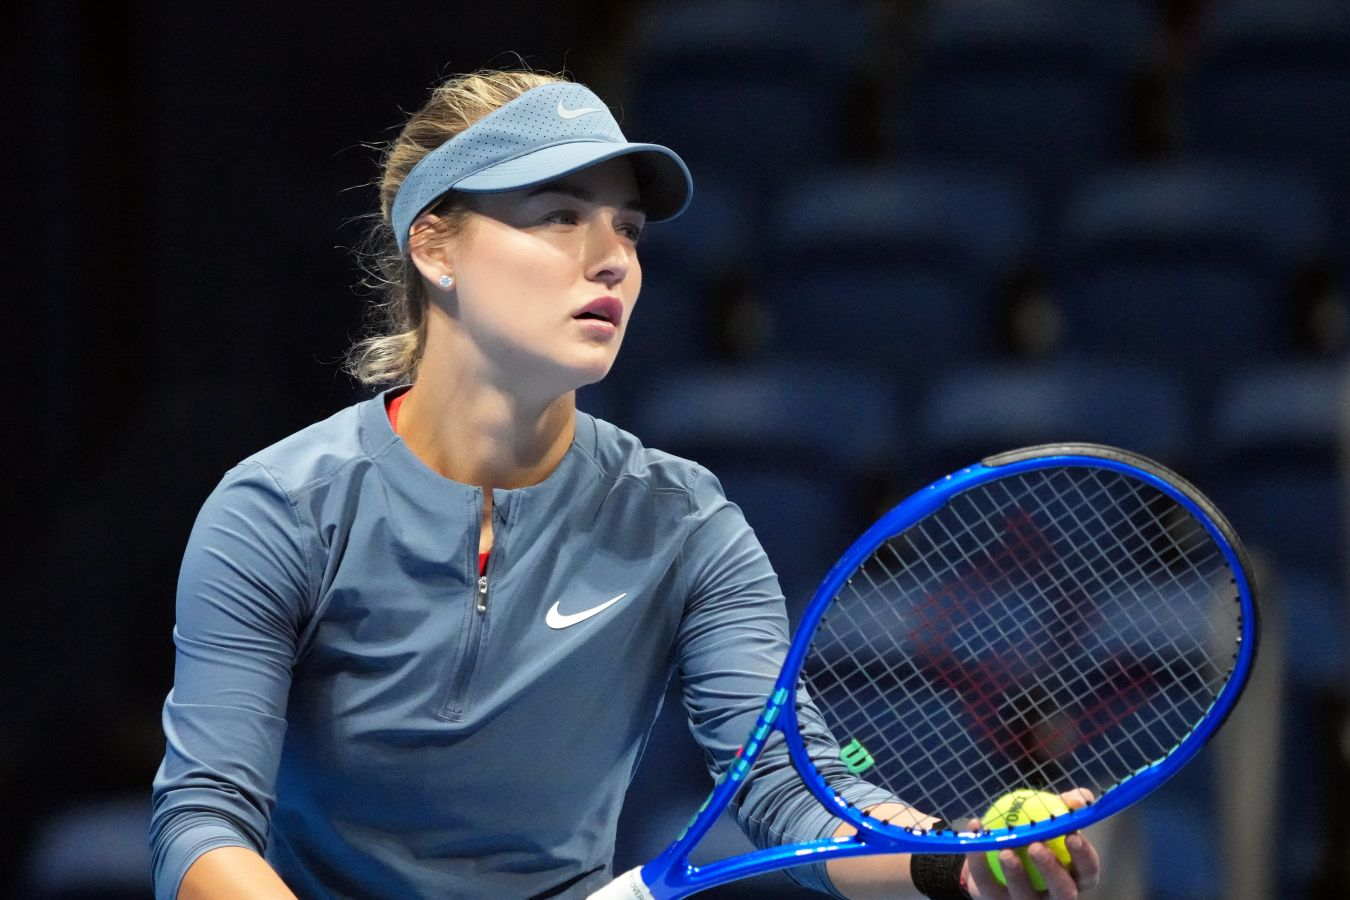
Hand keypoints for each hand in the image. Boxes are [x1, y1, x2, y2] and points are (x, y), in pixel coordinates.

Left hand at [962, 789, 1100, 899]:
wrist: (993, 858)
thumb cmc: (1031, 836)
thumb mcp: (1049, 819)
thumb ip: (1065, 807)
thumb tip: (1080, 799)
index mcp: (1073, 876)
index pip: (1088, 872)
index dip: (1083, 856)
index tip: (1071, 834)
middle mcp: (1054, 896)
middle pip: (1063, 892)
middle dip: (1051, 869)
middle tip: (1036, 846)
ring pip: (1024, 895)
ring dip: (1015, 873)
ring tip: (1005, 850)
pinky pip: (987, 885)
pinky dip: (979, 862)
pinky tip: (977, 838)